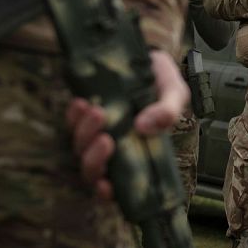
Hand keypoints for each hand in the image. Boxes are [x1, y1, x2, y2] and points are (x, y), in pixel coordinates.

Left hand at [67, 50, 189, 199]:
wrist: (148, 55)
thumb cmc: (164, 82)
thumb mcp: (175, 94)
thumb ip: (167, 112)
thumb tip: (143, 127)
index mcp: (139, 153)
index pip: (118, 185)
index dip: (107, 191)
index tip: (105, 183)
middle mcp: (116, 147)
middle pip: (93, 170)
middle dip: (94, 159)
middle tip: (106, 138)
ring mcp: (98, 131)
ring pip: (80, 147)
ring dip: (84, 134)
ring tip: (97, 111)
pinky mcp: (84, 114)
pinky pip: (71, 123)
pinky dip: (73, 116)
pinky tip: (81, 103)